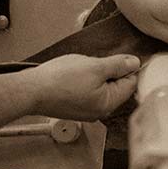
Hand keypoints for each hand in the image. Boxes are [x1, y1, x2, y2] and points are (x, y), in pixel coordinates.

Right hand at [25, 54, 139, 121]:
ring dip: (94, 74)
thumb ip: (118, 65)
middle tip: (92, 63)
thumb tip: (135, 63)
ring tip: (80, 68)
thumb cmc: (61, 80)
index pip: (130, 83)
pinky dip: (83, 80)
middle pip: (116, 86)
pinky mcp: (74, 107)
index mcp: (108, 104)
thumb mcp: (95, 67)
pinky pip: (87, 91)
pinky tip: (72, 75)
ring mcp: (86, 110)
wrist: (32, 91)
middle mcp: (100, 111)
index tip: (115, 57)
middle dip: (108, 71)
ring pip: (100, 87)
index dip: (126, 67)